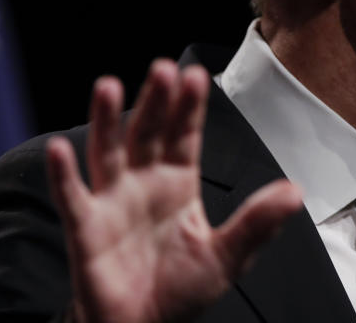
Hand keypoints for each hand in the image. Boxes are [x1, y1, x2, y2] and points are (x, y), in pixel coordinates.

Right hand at [45, 60, 302, 322]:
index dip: (189, 107)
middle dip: (155, 101)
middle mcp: (144, 182)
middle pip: (148, 132)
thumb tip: (296, 191)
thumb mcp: (228, 254)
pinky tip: (60, 149)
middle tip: (163, 68)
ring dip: (105, 120)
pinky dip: (64, 175)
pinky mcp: (86, 228)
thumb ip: (258, 222)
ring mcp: (112, 201)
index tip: (196, 75)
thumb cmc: (182, 288)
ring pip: (108, 152)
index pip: (185, 135)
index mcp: (179, 182)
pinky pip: (72, 198)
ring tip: (108, 86)